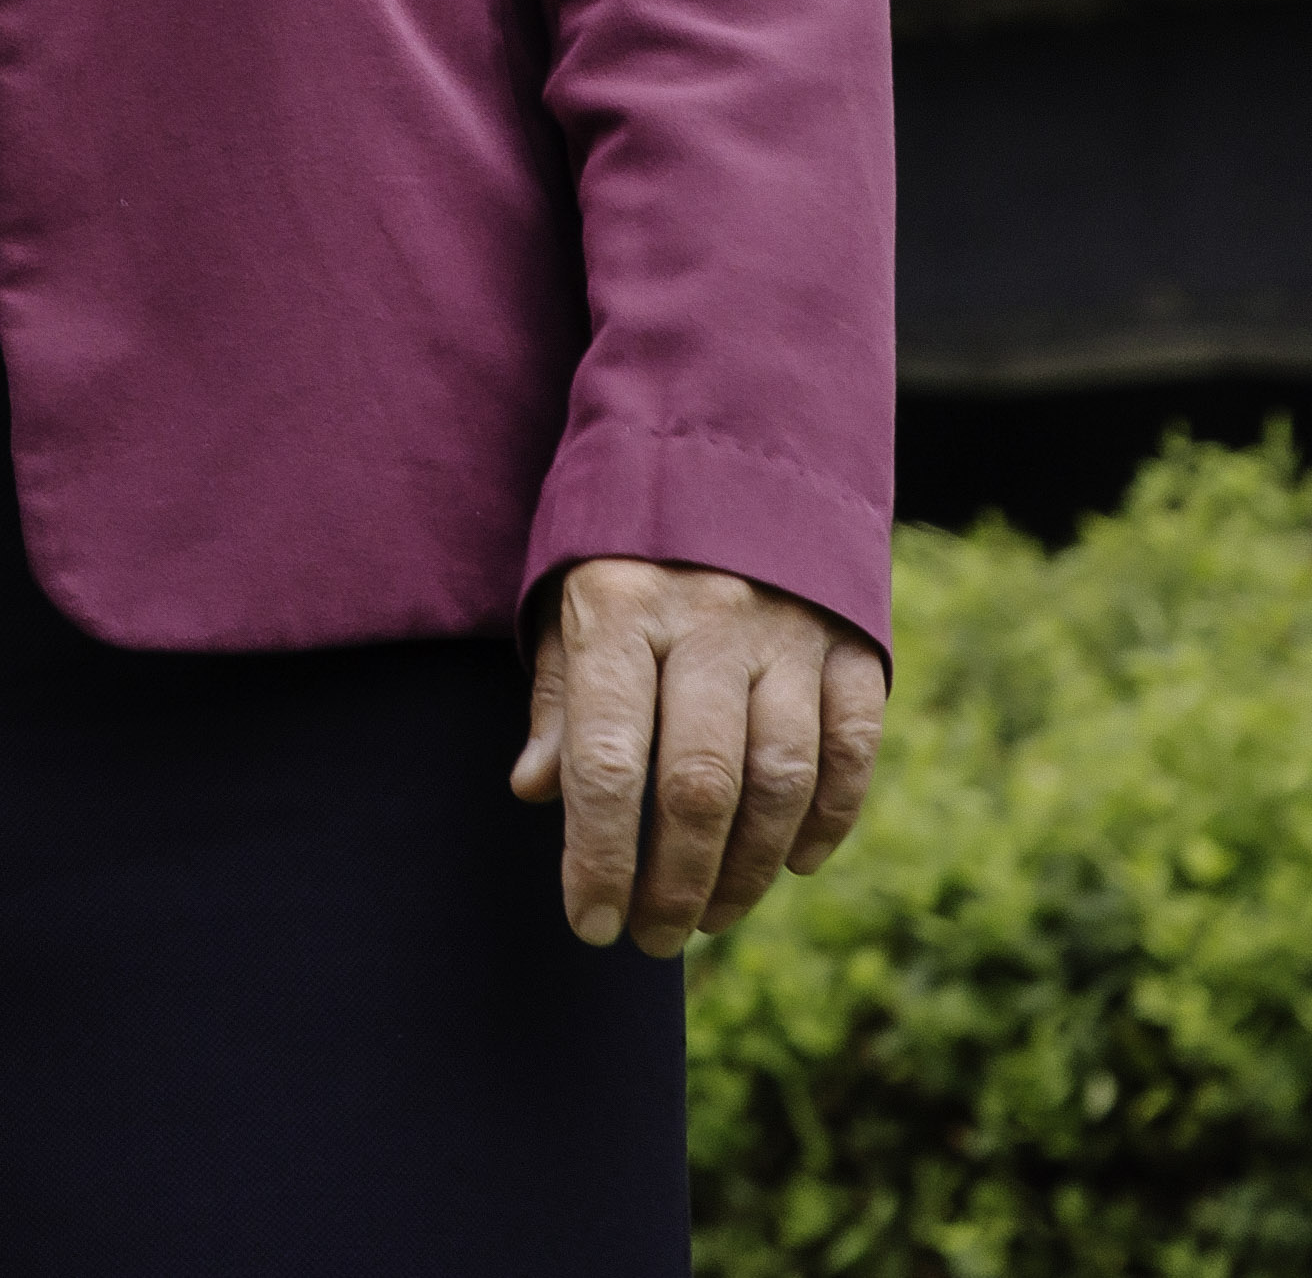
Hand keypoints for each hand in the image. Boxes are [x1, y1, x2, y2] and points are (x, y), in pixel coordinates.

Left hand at [515, 554, 882, 952]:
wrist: (728, 450)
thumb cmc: (625, 549)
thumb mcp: (566, 603)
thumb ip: (559, 699)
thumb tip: (536, 794)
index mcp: (617, 608)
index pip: (608, 759)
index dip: (599, 855)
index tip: (590, 924)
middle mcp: (708, 620)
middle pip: (698, 784)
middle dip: (674, 881)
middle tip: (654, 939)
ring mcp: (788, 632)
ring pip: (779, 781)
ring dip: (750, 869)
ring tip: (712, 917)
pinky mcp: (852, 644)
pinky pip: (850, 750)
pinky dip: (829, 819)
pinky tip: (795, 864)